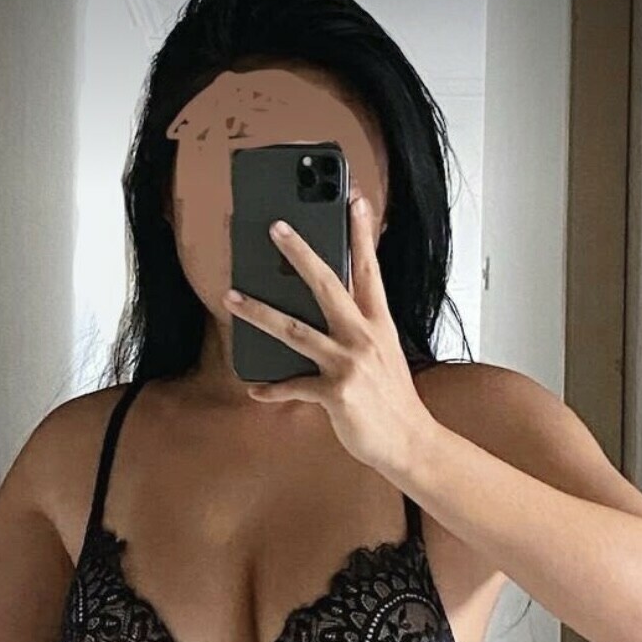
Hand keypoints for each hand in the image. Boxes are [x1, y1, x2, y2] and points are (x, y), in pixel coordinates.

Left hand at [223, 193, 436, 474]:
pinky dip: (272, 389)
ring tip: (232, 297)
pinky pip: (294, 386)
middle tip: (275, 227)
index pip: (369, 269)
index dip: (362, 233)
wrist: (409, 442)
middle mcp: (364, 337)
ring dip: (259, 312)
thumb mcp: (384, 354)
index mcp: (379, 324)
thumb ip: (360, 330)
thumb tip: (327, 313)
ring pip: (295, 330)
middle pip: (327, 285)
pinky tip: (256, 388)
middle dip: (300, 253)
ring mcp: (349, 363)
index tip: (355, 199)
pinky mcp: (336, 392)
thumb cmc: (393, 400)